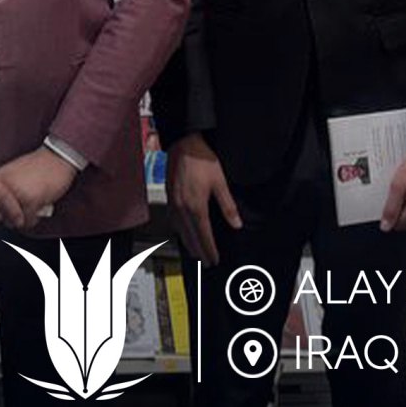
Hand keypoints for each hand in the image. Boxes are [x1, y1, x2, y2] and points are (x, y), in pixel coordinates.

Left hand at [0, 148, 78, 231]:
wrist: (57, 157)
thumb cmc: (37, 166)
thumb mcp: (13, 175)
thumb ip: (4, 190)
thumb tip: (1, 212)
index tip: (8, 209)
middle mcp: (3, 186)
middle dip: (10, 218)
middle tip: (21, 211)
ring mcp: (16, 193)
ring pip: (12, 221)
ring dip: (22, 220)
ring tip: (30, 211)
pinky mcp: (30, 200)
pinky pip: (27, 221)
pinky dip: (33, 219)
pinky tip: (38, 209)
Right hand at [167, 134, 241, 264]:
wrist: (183, 144)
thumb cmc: (202, 160)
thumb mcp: (220, 182)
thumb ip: (228, 205)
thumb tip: (236, 223)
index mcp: (196, 206)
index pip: (204, 235)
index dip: (209, 249)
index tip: (214, 260)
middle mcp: (182, 208)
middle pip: (190, 237)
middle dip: (199, 251)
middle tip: (206, 262)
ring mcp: (173, 203)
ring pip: (180, 231)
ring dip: (188, 243)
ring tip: (196, 252)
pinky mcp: (169, 197)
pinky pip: (174, 221)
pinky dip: (179, 231)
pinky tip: (183, 232)